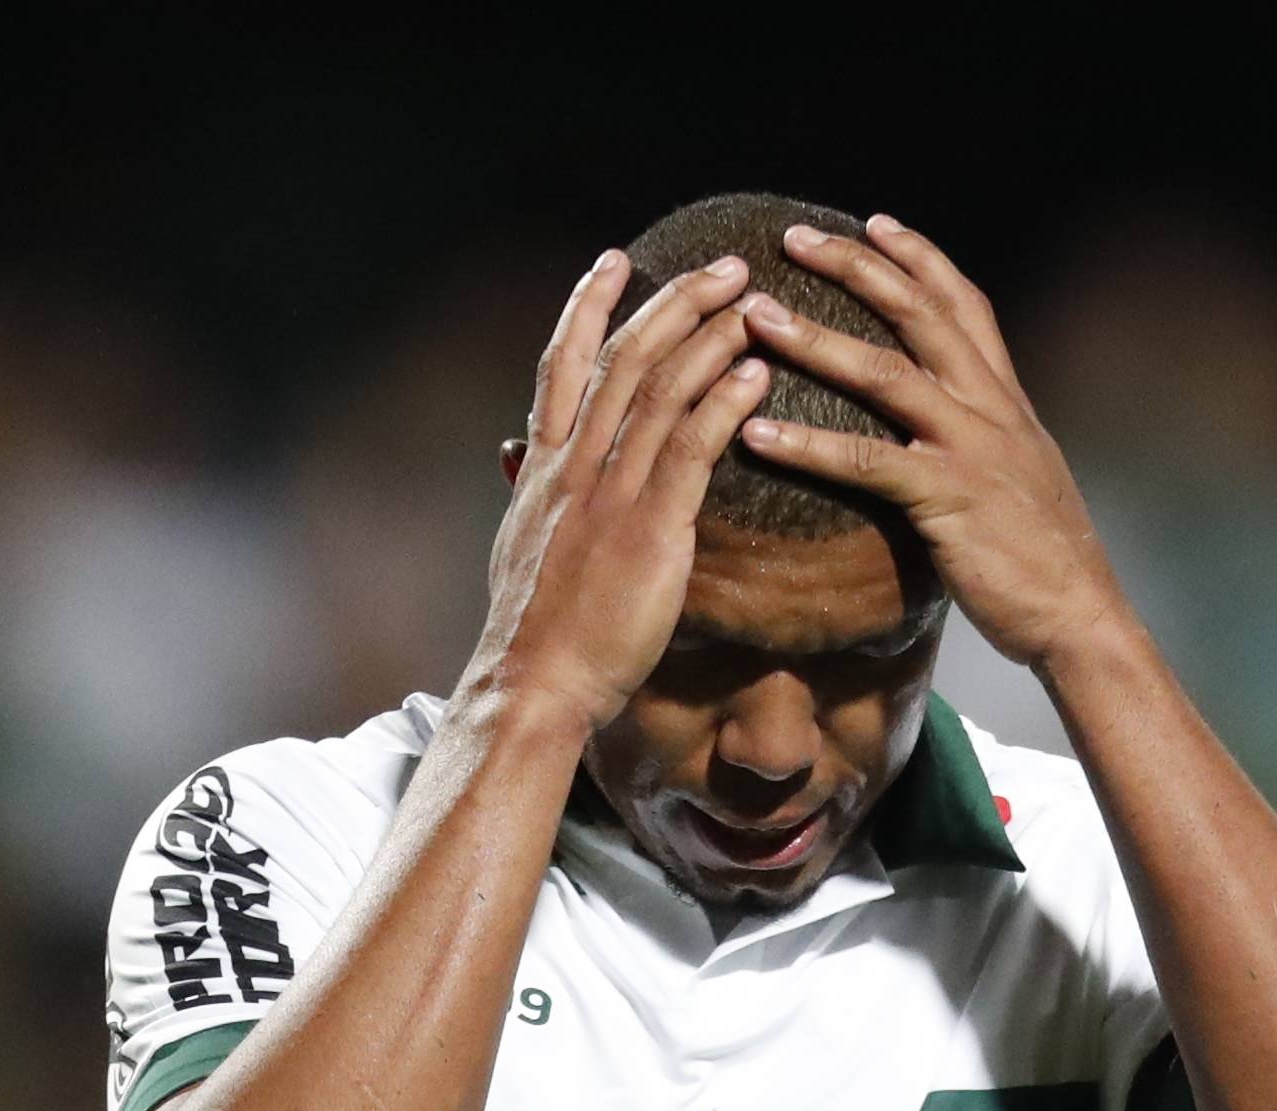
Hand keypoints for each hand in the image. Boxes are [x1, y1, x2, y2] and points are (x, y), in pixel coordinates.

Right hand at [463, 250, 770, 730]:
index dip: (588, 305)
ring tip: (756, 304)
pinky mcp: (650, 530)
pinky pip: (692, 450)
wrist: (532, 683)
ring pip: (659, 391)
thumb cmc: (533, 632)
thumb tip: (518, 461)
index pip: (562, 364)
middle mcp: (573, 468)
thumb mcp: (520, 546)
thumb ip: (529, 495)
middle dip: (674, 302)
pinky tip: (758, 375)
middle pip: (623, 359)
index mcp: (541, 468)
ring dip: (710, 339)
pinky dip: (725, 404)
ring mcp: (610, 495)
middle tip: (724, 267)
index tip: (616, 260)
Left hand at [735, 216, 1127, 670]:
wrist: (1081, 615)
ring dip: (814, 339)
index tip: (873, 223)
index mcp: (1006, 400)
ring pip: (885, 374)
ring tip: (754, 317)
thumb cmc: (1043, 558)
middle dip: (856, 267)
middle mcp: (991, 409)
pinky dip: (809, 447)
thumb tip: (946, 427)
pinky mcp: (949, 499)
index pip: (963, 305)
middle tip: (793, 237)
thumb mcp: (1020, 477)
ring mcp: (971, 449)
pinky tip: (756, 435)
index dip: (920, 258)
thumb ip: (983, 439)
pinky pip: (867, 463)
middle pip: (919, 314)